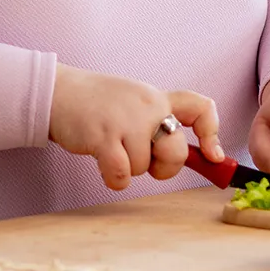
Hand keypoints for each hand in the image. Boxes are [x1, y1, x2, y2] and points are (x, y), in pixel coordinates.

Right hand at [48, 64, 221, 189]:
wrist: (58, 92)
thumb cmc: (97, 104)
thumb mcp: (134, 102)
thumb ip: (160, 122)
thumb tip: (198, 156)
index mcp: (157, 97)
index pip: (201, 108)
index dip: (212, 134)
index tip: (212, 155)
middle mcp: (147, 105)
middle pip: (176, 153)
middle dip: (163, 168)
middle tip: (142, 159)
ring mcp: (126, 120)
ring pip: (144, 168)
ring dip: (128, 168)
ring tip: (110, 147)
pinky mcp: (104, 136)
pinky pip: (122, 175)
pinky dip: (113, 178)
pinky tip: (102, 162)